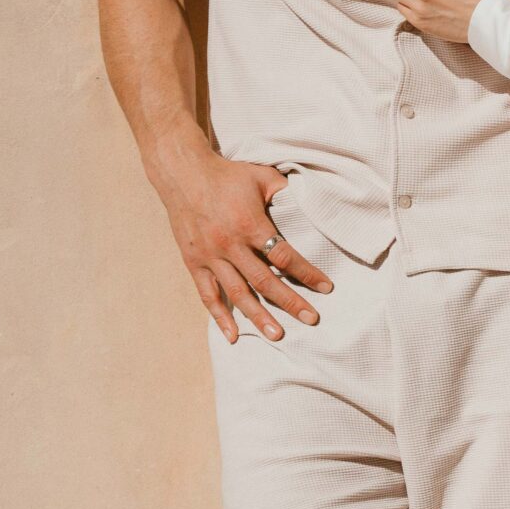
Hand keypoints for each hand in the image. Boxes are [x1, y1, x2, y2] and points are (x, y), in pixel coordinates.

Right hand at [152, 142, 332, 342]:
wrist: (183, 173)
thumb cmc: (227, 175)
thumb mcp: (261, 176)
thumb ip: (285, 193)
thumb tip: (310, 204)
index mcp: (250, 223)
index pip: (284, 256)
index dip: (307, 273)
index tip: (326, 288)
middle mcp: (230, 244)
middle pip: (265, 281)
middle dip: (290, 302)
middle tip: (311, 319)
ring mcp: (210, 256)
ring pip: (237, 293)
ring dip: (258, 317)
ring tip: (277, 335)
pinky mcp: (193, 262)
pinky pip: (208, 294)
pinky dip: (220, 316)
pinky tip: (233, 335)